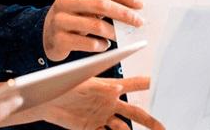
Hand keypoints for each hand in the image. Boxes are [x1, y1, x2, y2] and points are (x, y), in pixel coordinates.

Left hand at [39, 76, 163, 129]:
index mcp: (110, 88)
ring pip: (124, 127)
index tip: (164, 86)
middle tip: (163, 127)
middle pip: (135, 112)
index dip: (149, 85)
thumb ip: (101, 86)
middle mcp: (109, 103)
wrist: (45, 100)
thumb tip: (119, 87)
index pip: (135, 85)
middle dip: (150, 120)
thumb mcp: (82, 83)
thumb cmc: (63, 84)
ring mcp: (102, 116)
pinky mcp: (92, 127)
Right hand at [43, 0, 143, 60]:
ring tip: (121, 36)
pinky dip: (101, 45)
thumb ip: (101, 1)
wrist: (45, 34)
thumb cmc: (72, 17)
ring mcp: (60, 21)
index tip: (139, 4)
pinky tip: (104, 45)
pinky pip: (88, 44)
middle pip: (101, 4)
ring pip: (95, 25)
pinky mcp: (59, 39)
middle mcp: (64, 1)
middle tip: (138, 22)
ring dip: (114, 32)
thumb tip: (132, 7)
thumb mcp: (82, 3)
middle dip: (123, 14)